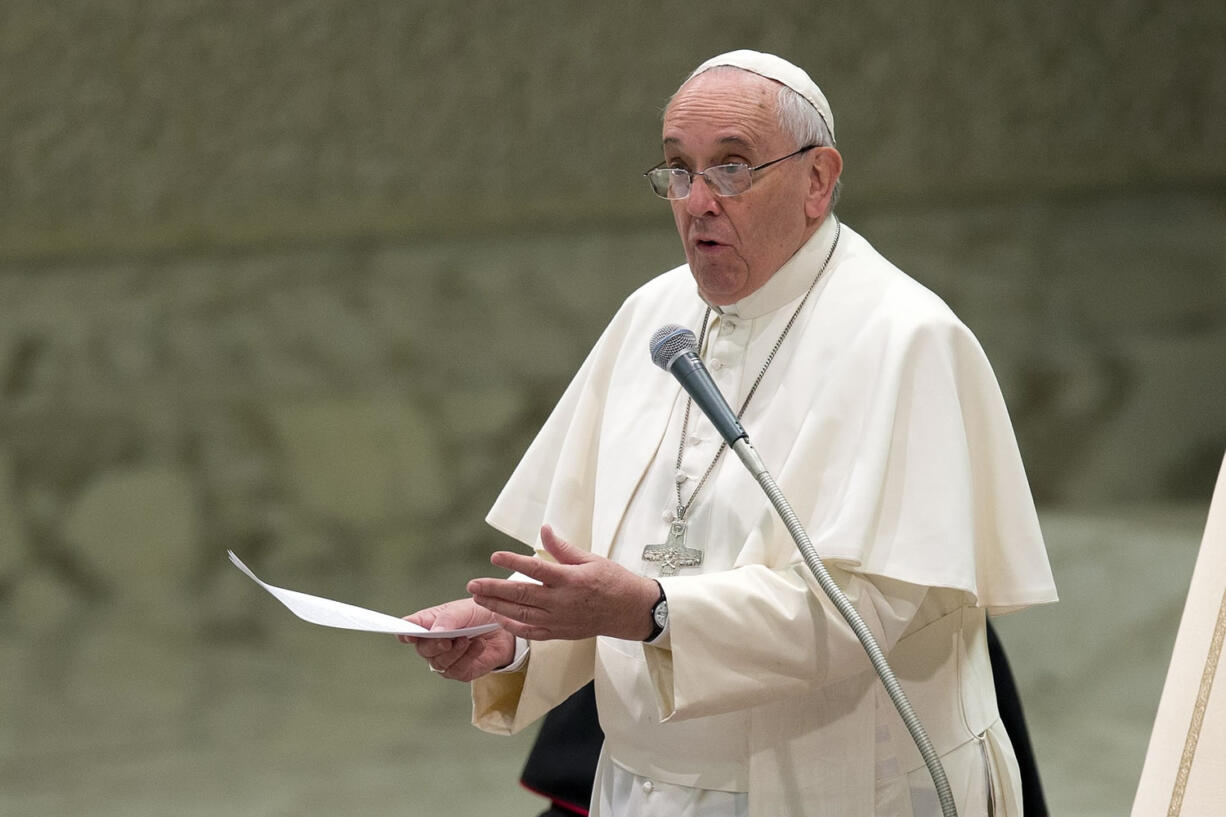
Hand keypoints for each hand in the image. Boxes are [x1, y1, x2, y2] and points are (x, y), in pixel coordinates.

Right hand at [398, 598, 515, 680]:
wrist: (504, 629)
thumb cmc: (480, 615)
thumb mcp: (465, 609)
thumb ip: (449, 619)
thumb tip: (434, 633)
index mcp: (429, 623)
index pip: (408, 628)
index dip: (403, 632)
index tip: (406, 634)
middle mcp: (433, 643)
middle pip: (423, 649)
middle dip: (435, 645)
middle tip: (448, 640)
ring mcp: (445, 659)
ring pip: (439, 663)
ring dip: (454, 651)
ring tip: (467, 639)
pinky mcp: (460, 671)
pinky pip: (457, 670)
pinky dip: (468, 657)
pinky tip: (478, 645)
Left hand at [467, 525, 658, 641]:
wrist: (630, 611)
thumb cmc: (613, 582)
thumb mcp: (590, 559)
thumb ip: (563, 548)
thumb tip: (545, 529)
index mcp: (570, 579)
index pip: (535, 569)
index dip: (513, 562)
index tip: (494, 557)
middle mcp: (561, 602)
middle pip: (521, 595)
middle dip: (494, 590)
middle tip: (473, 585)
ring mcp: (559, 620)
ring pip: (522, 615)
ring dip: (498, 607)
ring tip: (479, 600)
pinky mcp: (560, 633)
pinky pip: (532, 633)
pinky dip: (514, 627)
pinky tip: (500, 619)